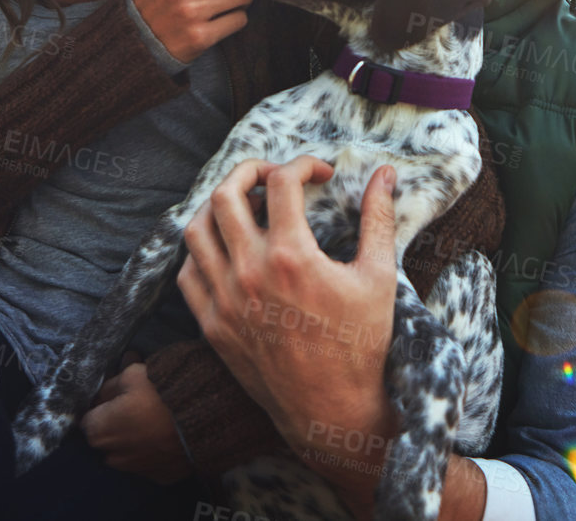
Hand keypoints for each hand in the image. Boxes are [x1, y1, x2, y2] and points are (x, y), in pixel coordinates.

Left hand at [80, 354, 187, 482]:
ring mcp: (137, 470)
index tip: (116, 396)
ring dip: (135, 441)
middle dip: (116, 425)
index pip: (88, 419)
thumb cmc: (161, 391)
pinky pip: (151, 463)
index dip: (102, 406)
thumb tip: (105, 389)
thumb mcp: (132, 374)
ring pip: (128, 454)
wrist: (206, 415)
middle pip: (107, 439)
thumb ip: (113, 384)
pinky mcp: (160, 476)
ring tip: (156, 422)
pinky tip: (169, 437)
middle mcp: (112, 456)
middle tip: (137, 406)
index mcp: (99, 431)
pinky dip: (156, 452)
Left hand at [177, 156, 401, 512]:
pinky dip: (202, 251)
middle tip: (272, 175)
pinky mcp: (212, 326)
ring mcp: (224, 301)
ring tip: (245, 206)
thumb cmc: (363, 344)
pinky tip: (227, 249)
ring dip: (218, 207)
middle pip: (225, 194)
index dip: (303, 165)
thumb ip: (378, 218)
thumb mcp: (379, 276)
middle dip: (249, 171)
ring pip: (196, 230)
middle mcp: (249, 273)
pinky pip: (189, 273)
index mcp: (292, 256)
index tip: (320, 173)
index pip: (282, 182)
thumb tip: (386, 174)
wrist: (333, 410)